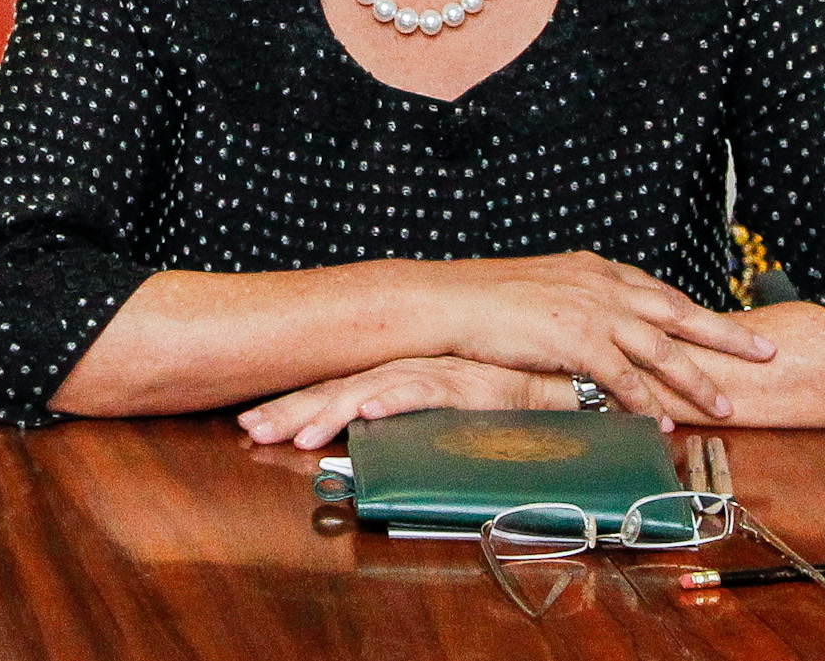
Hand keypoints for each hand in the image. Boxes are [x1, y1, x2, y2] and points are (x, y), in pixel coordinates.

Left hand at [239, 356, 563, 448]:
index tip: (253, 421)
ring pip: (373, 389)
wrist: (571, 387)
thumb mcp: (447, 421)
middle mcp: (414, 368)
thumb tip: (366, 456)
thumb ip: (411, 434)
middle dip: (293, 409)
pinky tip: (368, 413)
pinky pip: (427, 391)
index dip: (294, 403)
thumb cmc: (511, 405)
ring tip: (297, 434)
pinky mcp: (473, 384)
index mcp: (402, 375)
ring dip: (332, 411)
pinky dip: (396, 401)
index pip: (336, 387)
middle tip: (252, 428)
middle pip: (340, 386)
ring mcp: (440, 373)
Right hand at [415, 251, 774, 427]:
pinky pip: (623, 379)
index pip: (658, 291)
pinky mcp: (577, 340)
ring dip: (697, 381)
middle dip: (726, 335)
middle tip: (766, 352)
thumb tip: (592, 321)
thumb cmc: (488, 298)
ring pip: (662, 350)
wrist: (452, 300)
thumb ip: (576, 299)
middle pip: (679, 313)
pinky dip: (647, 403)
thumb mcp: (543, 287)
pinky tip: (663, 423)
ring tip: (727, 407)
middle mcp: (603, 284)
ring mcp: (592, 311)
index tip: (724, 326)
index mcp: (596, 269)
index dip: (695, 313)